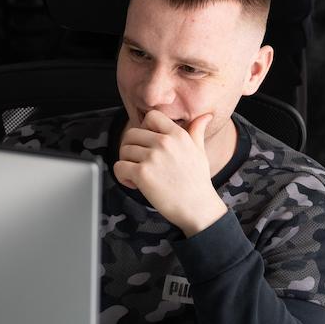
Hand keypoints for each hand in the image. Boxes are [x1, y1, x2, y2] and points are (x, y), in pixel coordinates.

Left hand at [113, 110, 227, 235]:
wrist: (198, 207)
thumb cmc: (198, 181)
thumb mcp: (200, 152)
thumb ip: (197, 131)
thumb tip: (205, 116)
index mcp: (177, 134)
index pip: (151, 116)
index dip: (144, 128)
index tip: (147, 144)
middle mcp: (164, 142)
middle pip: (131, 133)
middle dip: (131, 148)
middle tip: (139, 162)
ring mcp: (152, 157)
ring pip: (123, 150)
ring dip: (127, 163)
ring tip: (139, 176)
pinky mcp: (142, 173)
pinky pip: (119, 166)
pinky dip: (122, 176)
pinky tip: (134, 184)